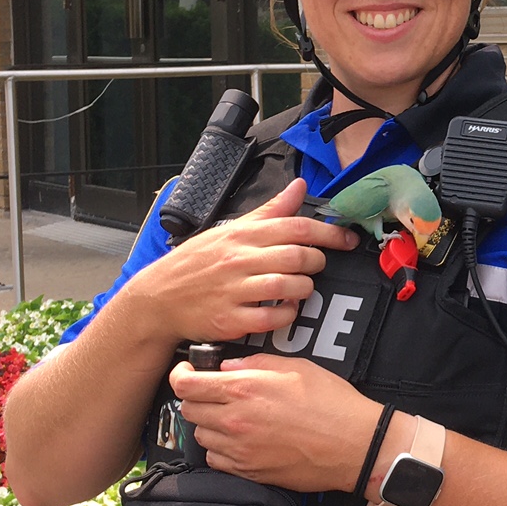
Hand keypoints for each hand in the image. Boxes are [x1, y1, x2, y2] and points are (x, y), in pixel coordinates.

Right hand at [129, 180, 356, 344]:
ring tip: (300, 287)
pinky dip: (287, 314)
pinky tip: (285, 309)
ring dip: (304, 289)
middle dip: (318, 262)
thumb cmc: (197, 263)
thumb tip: (298, 186)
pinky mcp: (230, 319)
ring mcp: (234, 290)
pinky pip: (273, 317)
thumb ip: (269, 211)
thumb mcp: (230, 229)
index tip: (348, 239)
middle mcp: (239, 260)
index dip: (329, 233)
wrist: (158, 298)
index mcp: (242, 235)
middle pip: (298, 256)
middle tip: (316, 266)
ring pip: (289, 286)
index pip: (296, 227)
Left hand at [174, 353, 382, 493]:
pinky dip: (222, 449)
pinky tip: (242, 440)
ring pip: (200, 436)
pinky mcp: (248, 472)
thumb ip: (256, 363)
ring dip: (210, 425)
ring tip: (234, 417)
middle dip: (198, 398)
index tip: (188, 373)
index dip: (180, 376)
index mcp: (244, 390)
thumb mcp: (296, 367)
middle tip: (216, 393)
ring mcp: (239, 450)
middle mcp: (234, 421)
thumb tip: (229, 367)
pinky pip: (216, 460)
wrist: (354, 445)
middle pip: (188, 410)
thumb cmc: (332, 404)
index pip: (186, 385)